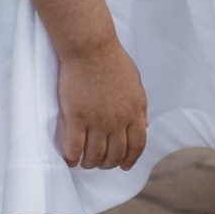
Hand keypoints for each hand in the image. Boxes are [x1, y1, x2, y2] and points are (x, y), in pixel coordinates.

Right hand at [55, 34, 146, 172]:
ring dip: (90, 163)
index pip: (137, 146)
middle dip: (108, 164)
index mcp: (134, 111)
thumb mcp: (135, 84)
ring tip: (84, 161)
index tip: (124, 166)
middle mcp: (117, 120)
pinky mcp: (77, 118)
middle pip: (115, 155)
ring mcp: (97, 121)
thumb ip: (140, 108)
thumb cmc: (113, 61)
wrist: (91, 47)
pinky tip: (70, 159)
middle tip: (100, 163)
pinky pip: (75, 148)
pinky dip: (72, 159)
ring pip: (95, 156)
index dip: (130, 160)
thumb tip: (144, 127)